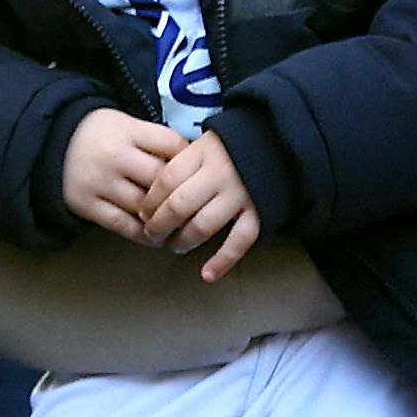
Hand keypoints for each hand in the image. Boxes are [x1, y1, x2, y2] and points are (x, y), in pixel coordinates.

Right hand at [60, 107, 186, 241]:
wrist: (46, 141)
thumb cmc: (95, 133)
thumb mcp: (122, 123)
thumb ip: (151, 139)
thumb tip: (190, 163)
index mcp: (126, 129)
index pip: (171, 143)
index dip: (190, 159)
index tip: (197, 172)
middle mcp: (114, 155)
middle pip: (162, 178)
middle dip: (180, 193)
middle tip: (195, 205)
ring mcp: (99, 181)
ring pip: (145, 206)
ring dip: (165, 219)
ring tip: (178, 227)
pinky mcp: (86, 204)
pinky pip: (123, 225)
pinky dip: (143, 235)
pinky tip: (155, 237)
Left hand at [137, 128, 262, 278]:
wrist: (274, 142)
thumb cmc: (230, 145)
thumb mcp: (202, 142)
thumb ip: (182, 162)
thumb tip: (150, 190)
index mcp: (201, 152)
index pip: (166, 180)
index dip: (150, 201)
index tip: (142, 213)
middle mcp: (218, 173)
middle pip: (179, 205)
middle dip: (160, 225)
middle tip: (151, 234)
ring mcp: (240, 194)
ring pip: (204, 225)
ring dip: (184, 240)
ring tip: (175, 246)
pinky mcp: (259, 212)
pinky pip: (240, 241)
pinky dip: (223, 261)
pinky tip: (207, 275)